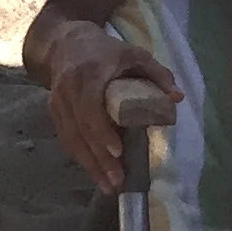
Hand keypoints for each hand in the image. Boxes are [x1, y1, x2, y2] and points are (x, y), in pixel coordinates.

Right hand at [45, 24, 180, 190]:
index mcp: (88, 74)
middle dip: (99, 159)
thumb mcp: (134, 55)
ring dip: (90, 165)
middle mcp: (68, 91)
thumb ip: (157, 74)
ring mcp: (57, 103)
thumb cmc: (105, 51)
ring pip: (72, 140)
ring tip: (109, 187)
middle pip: (81, 131)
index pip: (90, 108)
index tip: (118, 151)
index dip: (102, 132)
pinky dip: (82, 158)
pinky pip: (67, 139)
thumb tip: (177, 98)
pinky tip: (96, 173)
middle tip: (117, 182)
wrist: (65, 44)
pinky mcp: (54, 113)